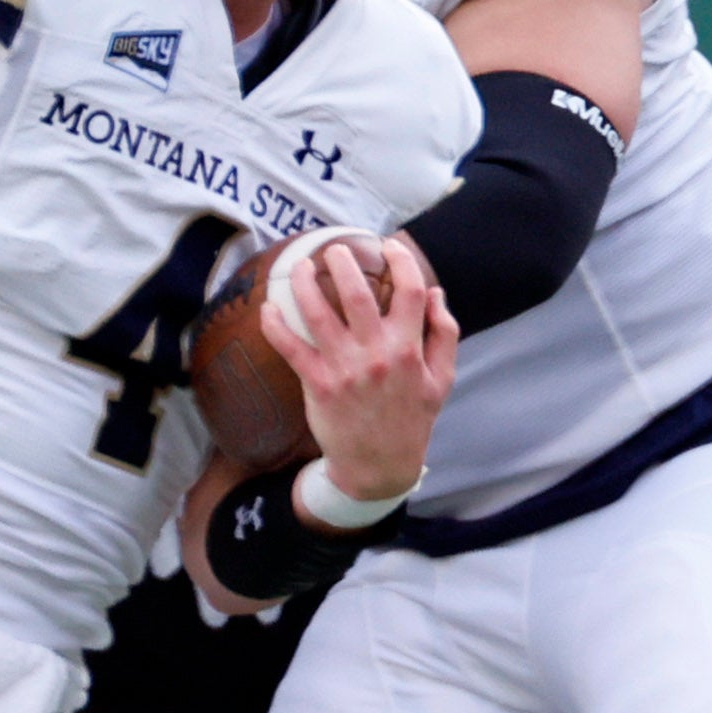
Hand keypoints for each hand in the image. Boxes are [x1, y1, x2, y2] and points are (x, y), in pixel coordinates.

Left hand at [268, 233, 455, 508]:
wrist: (380, 467)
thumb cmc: (411, 419)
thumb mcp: (442, 379)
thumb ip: (444, 334)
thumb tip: (436, 292)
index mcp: (409, 348)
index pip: (410, 292)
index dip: (401, 262)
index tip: (388, 246)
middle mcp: (376, 354)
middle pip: (358, 294)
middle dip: (344, 263)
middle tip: (335, 249)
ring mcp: (344, 368)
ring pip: (318, 314)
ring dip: (305, 283)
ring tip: (301, 265)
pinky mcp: (318, 384)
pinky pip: (290, 348)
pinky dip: (275, 326)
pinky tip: (268, 307)